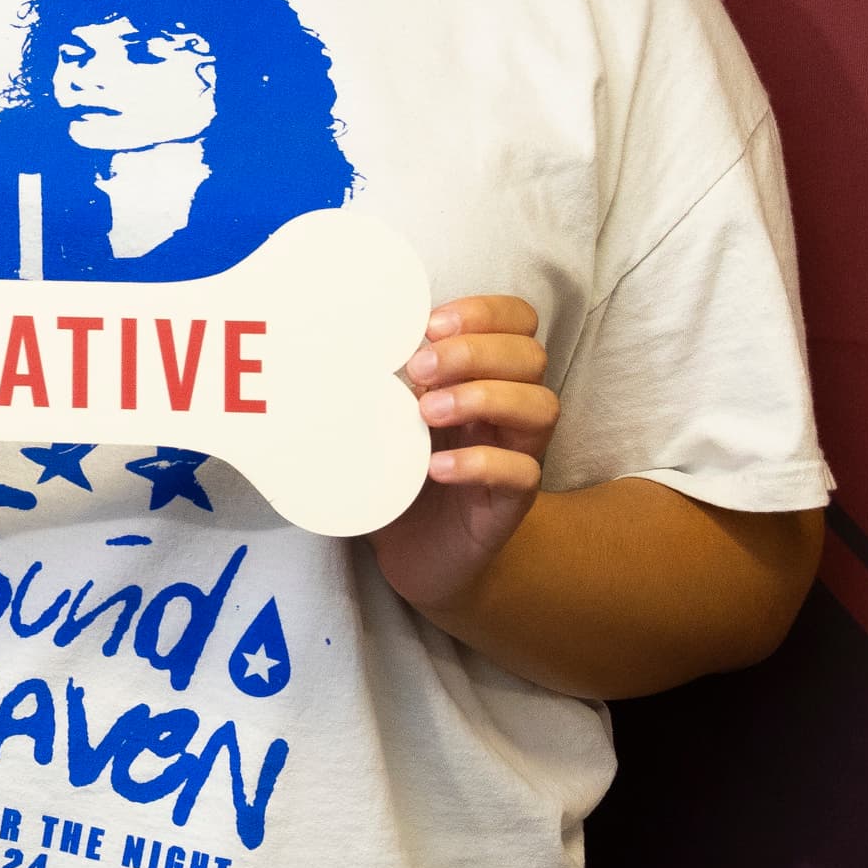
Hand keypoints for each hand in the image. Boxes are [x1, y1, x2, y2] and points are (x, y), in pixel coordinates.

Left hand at [366, 294, 558, 617]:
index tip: (433, 324)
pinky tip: (437, 467)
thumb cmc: (400, 473)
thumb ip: (374, 380)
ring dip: (482, 397)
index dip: (486, 312)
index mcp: (484, 375)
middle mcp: (510, 409)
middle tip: (419, 369)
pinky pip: (522, 473)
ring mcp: (518, 453)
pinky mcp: (512, 502)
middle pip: (531, 356)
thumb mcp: (384, 417)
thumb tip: (326, 341)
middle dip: (475, 351)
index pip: (517, 321)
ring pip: (541, 406)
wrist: (416, 555)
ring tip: (427, 412)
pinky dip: (481, 462)